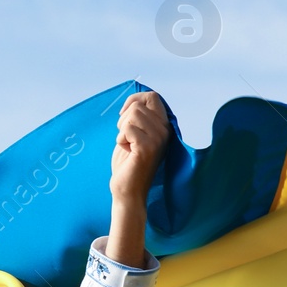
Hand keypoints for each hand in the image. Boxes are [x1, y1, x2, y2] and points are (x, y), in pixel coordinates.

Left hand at [109, 91, 169, 206]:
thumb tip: (133, 100)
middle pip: (138, 106)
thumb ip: (139, 118)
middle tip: (126, 138)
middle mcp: (165, 131)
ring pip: (132, 115)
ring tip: (128, 145)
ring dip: (122, 130)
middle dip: (124, 120)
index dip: (134, 100)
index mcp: (164, 126)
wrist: (128, 190)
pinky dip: (120, 140)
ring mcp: (159, 139)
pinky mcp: (148, 147)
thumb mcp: (135, 134)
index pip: (152, 96)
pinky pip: (127, 129)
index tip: (124, 114)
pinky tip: (128, 152)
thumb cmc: (128, 162)